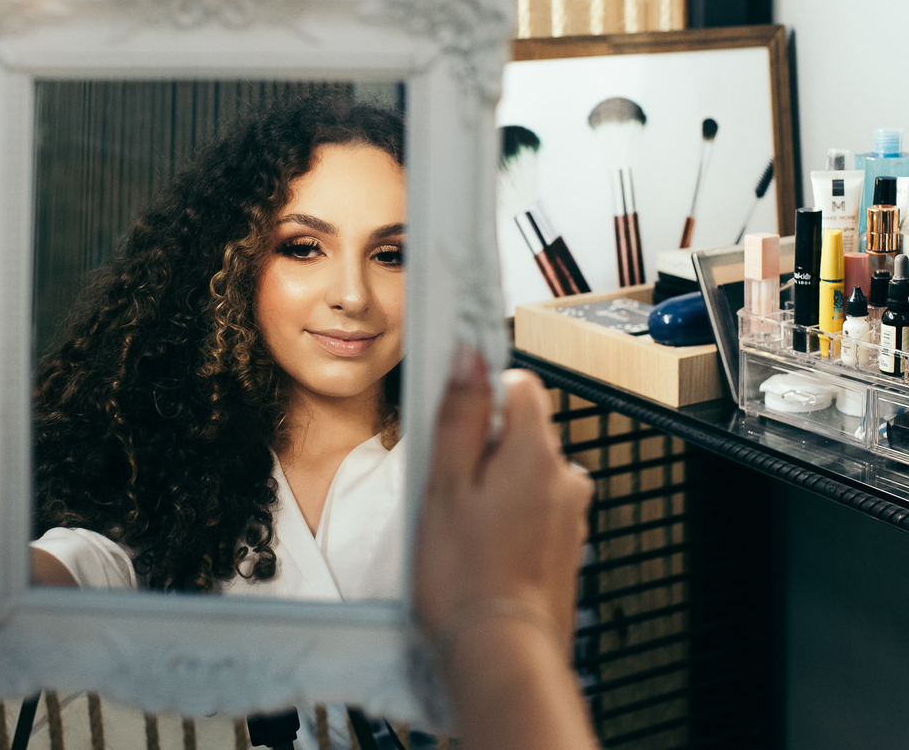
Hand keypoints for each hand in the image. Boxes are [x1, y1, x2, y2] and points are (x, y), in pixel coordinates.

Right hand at [414, 348, 591, 648]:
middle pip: (522, 432)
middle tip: (448, 489)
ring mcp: (570, 515)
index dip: (482, 397)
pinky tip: (482, 552)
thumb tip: (470, 358)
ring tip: (462, 529)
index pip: (520, 386)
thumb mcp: (444, 485)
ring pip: (527, 473)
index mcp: (536, 454)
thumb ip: (459, 416)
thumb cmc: (466, 577)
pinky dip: (509, 520)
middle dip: (484, 449)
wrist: (502, 655)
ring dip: (496, 487)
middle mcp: (565, 479)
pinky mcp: (566, 547)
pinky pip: (534, 511)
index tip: (453, 423)